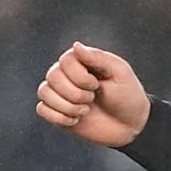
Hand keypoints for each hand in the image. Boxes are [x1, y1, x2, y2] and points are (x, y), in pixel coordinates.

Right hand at [36, 41, 150, 147]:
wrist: (129, 125)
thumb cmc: (128, 96)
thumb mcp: (120, 73)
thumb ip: (98, 57)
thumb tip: (76, 45)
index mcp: (83, 61)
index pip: (65, 60)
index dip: (79, 76)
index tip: (97, 85)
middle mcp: (68, 74)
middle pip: (52, 76)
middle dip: (74, 93)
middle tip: (92, 98)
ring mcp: (61, 93)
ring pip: (44, 92)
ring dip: (67, 106)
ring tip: (85, 111)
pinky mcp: (56, 111)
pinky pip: (41, 109)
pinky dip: (58, 117)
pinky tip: (75, 120)